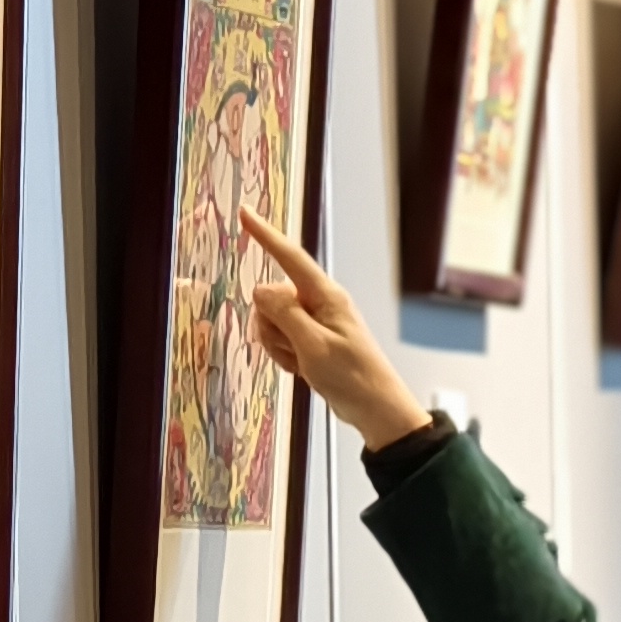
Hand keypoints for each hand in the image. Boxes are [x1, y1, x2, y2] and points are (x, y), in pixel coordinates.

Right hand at [240, 209, 434, 447]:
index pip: (290, 257)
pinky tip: (302, 369)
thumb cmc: (352, 376)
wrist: (375, 408)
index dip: (265, 236)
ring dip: (278, 345)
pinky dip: (284, 355)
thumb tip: (260, 289)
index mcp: (325, 296)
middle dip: (271, 326)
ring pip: (271, 321)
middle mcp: (318, 302)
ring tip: (303, 363)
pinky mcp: (309, 339)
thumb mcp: (314, 346)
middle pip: (271, 298)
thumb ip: (285, 315)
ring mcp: (313, 321)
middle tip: (295, 352)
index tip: (245, 213)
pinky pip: (280, 339)